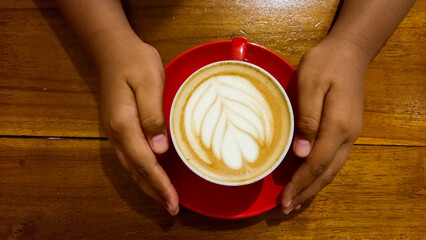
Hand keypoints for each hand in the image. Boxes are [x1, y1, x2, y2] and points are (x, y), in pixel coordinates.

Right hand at [94, 30, 178, 214]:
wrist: (113, 49)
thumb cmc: (134, 61)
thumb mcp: (149, 82)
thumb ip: (153, 116)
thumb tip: (160, 150)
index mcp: (123, 123)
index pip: (144, 161)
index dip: (159, 183)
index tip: (173, 201)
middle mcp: (115, 132)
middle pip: (135, 170)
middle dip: (154, 191)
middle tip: (172, 209)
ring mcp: (114, 131)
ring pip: (130, 167)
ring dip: (147, 185)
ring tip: (163, 200)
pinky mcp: (118, 127)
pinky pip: (129, 157)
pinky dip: (141, 173)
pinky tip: (151, 177)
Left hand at [281, 36, 368, 213]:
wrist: (349, 51)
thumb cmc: (325, 64)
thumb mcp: (311, 84)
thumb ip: (307, 119)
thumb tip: (302, 153)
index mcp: (337, 126)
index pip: (316, 163)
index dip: (300, 183)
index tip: (284, 199)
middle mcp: (347, 136)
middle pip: (326, 172)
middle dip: (306, 192)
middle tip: (286, 208)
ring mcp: (350, 134)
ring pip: (332, 169)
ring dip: (314, 187)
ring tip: (297, 202)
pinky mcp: (347, 130)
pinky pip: (334, 160)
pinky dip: (321, 175)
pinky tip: (312, 180)